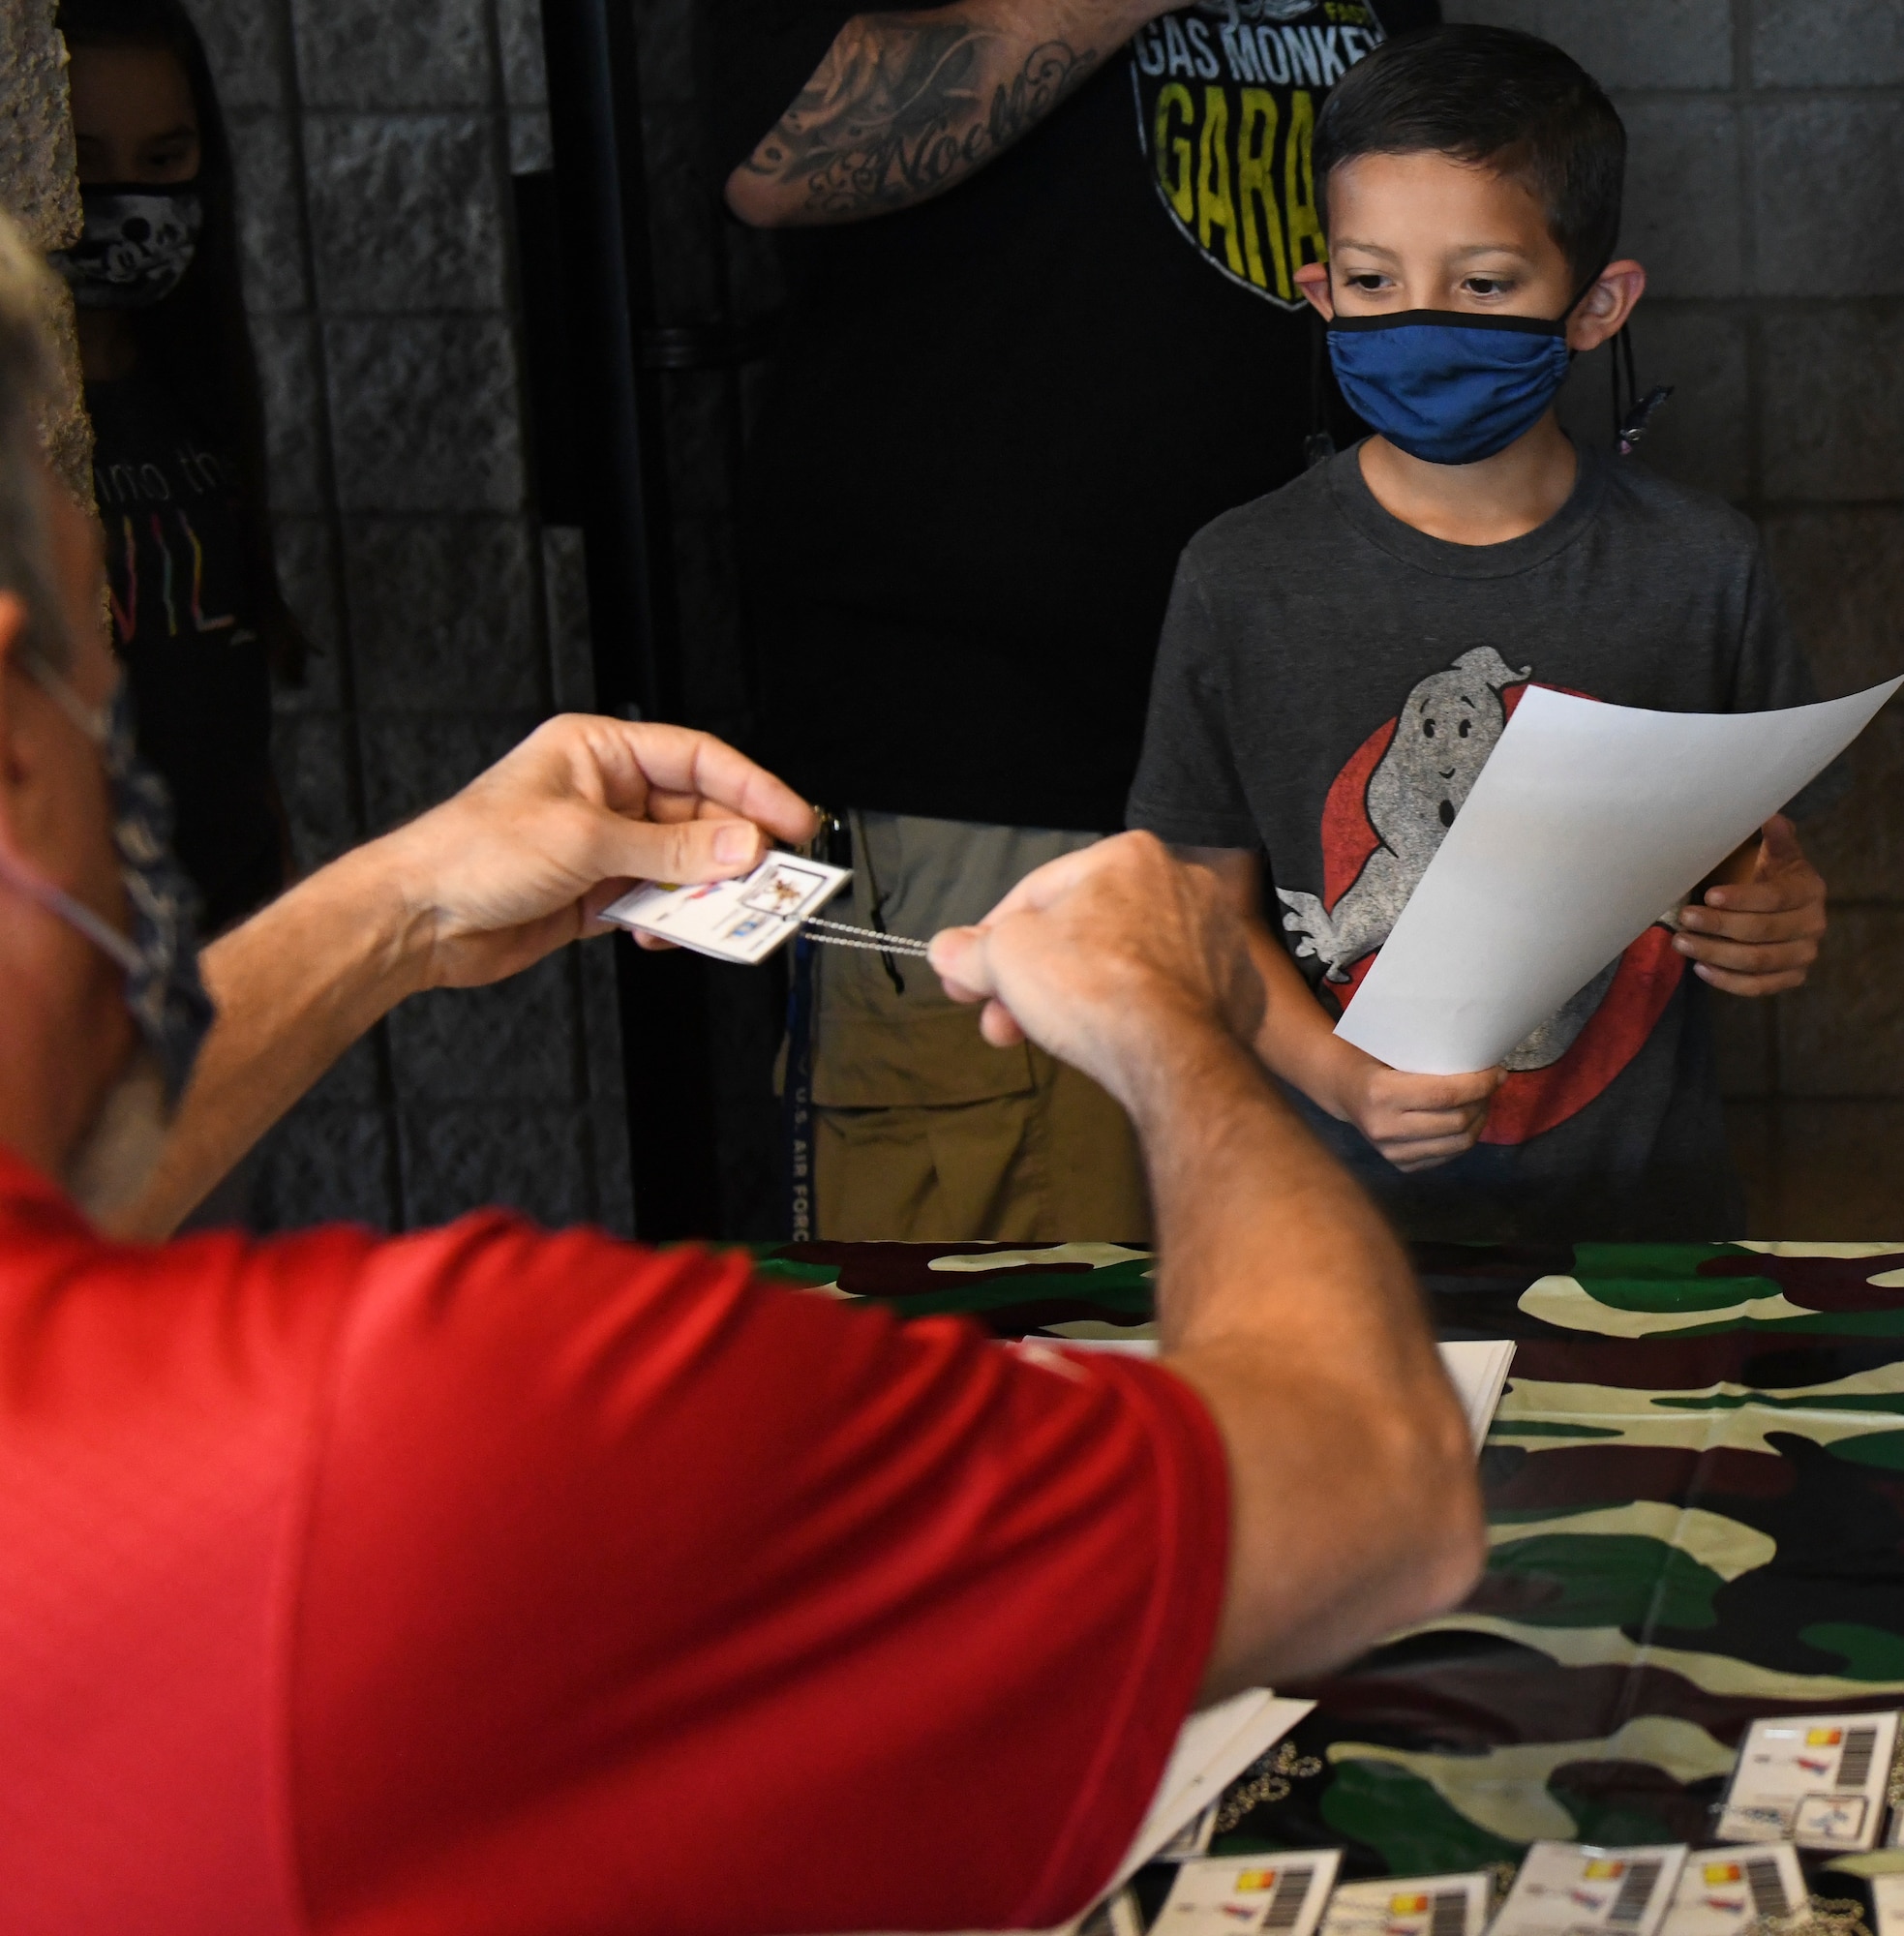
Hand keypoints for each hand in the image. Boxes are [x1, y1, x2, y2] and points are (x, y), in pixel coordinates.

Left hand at [377, 715, 817, 989]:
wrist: (416, 919)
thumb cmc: (472, 854)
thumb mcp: (584, 841)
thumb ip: (671, 850)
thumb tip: (741, 847)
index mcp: (599, 752)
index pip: (697, 759)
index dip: (752, 788)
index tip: (793, 820)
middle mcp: (605, 793)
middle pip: (697, 816)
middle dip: (732, 849)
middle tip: (771, 879)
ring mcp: (603, 846)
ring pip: (682, 865)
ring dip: (702, 891)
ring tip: (720, 912)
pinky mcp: (596, 893)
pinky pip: (656, 901)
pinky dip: (670, 919)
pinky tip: (662, 931)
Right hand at [927, 832, 1263, 1111]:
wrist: (1175, 1055)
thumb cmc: (1088, 986)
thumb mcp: (1003, 958)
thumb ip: (970, 951)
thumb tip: (945, 950)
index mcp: (1127, 854)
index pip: (1038, 891)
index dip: (991, 937)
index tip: (966, 976)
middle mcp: (1183, 882)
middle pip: (1084, 932)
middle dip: (1032, 979)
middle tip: (997, 1019)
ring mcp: (1220, 938)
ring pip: (1126, 964)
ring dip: (1079, 997)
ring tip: (1044, 1037)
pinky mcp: (1240, 989)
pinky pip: (1170, 996)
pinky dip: (1137, 1014)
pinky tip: (1109, 1042)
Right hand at [1315, 1040, 1502, 1172]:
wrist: (1344, 1090)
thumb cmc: (1373, 1060)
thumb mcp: (1394, 1050)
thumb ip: (1430, 1059)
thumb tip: (1483, 1063)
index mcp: (1381, 1094)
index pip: (1445, 1095)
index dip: (1478, 1085)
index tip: (1497, 1073)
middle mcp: (1385, 1128)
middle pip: (1456, 1122)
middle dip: (1483, 1101)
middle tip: (1491, 1085)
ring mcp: (1391, 1152)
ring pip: (1457, 1144)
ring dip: (1479, 1121)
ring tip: (1482, 1102)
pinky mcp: (1400, 1165)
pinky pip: (1447, 1156)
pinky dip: (1464, 1137)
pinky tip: (1466, 1119)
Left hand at [1674, 814, 1825, 995]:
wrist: (1775, 902)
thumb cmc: (1765, 872)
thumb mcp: (1771, 851)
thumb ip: (1775, 837)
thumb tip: (1771, 818)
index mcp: (1810, 889)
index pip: (1775, 898)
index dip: (1742, 898)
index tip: (1708, 895)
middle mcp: (1814, 925)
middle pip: (1763, 932)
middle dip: (1719, 926)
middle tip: (1684, 918)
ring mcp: (1804, 955)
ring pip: (1757, 962)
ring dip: (1715, 953)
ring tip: (1681, 942)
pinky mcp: (1790, 978)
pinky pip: (1758, 987)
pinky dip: (1727, 981)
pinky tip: (1699, 968)